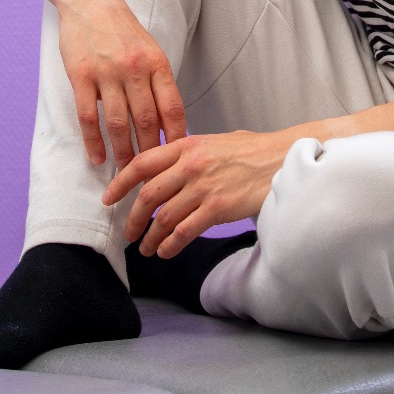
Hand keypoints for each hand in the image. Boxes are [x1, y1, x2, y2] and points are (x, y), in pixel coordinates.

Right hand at [57, 0, 185, 164]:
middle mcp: (135, 68)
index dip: (176, 138)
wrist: (89, 0)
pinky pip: (88, 117)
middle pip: (147, 121)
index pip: (172, 109)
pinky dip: (93, 142)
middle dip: (151, 153)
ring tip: (126, 173)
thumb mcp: (150, 51)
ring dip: (123, 153)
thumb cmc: (122, 30)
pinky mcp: (81, 75)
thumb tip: (169, 124)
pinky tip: (98, 158)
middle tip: (153, 178)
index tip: (177, 161)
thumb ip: (158, 84)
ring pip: (119, 124)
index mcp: (157, 63)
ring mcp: (107, 72)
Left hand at [103, 130, 297, 257]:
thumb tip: (167, 168)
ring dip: (151, 237)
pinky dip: (171, 245)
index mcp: (187, 145)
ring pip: (164, 217)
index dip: (120, 183)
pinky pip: (184, 232)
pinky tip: (166, 252)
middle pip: (148, 195)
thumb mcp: (215, 141)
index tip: (109, 198)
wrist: (284, 158)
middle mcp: (191, 165)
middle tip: (129, 232)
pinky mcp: (218, 208)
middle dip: (134, 218)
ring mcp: (204, 187)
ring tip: (146, 249)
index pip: (142, 163)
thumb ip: (189, 153)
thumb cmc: (254, 151)